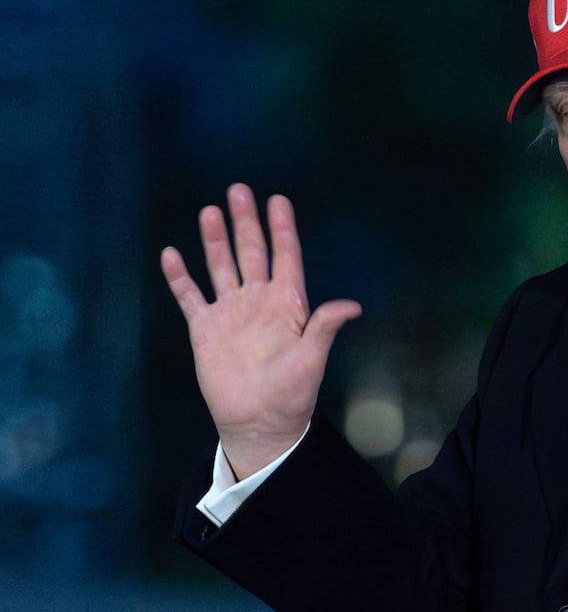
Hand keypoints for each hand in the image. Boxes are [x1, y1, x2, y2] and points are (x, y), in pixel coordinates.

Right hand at [161, 184, 361, 478]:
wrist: (258, 421)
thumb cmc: (292, 393)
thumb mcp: (312, 360)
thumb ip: (323, 328)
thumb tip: (352, 306)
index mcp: (287, 304)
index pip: (285, 256)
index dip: (282, 229)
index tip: (278, 199)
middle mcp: (258, 301)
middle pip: (251, 252)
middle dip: (246, 222)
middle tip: (239, 190)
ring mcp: (230, 312)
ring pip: (221, 266)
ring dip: (216, 240)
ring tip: (210, 211)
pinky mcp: (205, 329)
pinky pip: (190, 297)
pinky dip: (180, 277)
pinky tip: (172, 255)